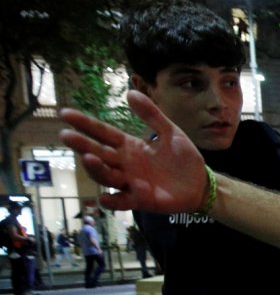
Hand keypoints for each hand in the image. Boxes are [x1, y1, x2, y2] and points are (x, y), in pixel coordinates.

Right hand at [59, 90, 207, 213]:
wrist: (200, 183)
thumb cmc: (183, 158)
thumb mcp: (170, 131)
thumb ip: (151, 115)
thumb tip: (130, 92)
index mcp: (129, 146)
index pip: (103, 133)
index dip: (85, 124)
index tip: (65, 113)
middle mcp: (125, 164)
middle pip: (99, 153)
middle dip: (82, 144)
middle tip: (66, 135)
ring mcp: (131, 183)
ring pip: (107, 176)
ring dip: (96, 169)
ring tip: (88, 157)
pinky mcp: (141, 200)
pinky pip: (122, 202)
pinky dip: (112, 201)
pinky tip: (104, 198)